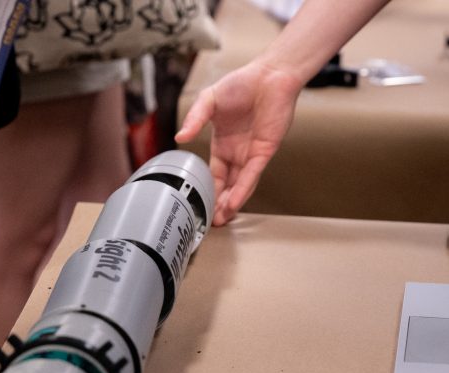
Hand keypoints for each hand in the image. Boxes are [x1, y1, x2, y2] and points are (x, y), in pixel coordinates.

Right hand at [175, 61, 303, 225]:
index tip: (199, 206)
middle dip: (218, 204)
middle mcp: (237, 152)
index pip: (214, 174)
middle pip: (227, 185)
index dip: (207, 190)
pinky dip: (242, 189)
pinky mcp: (264, 151)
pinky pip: (252, 175)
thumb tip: (179, 137)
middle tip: (210, 223)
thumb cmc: (241, 83)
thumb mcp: (209, 100)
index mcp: (222, 143)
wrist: (269, 74)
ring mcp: (251, 153)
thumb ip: (194, 119)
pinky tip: (233, 203)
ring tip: (220, 220)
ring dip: (230, 203)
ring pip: (240, 185)